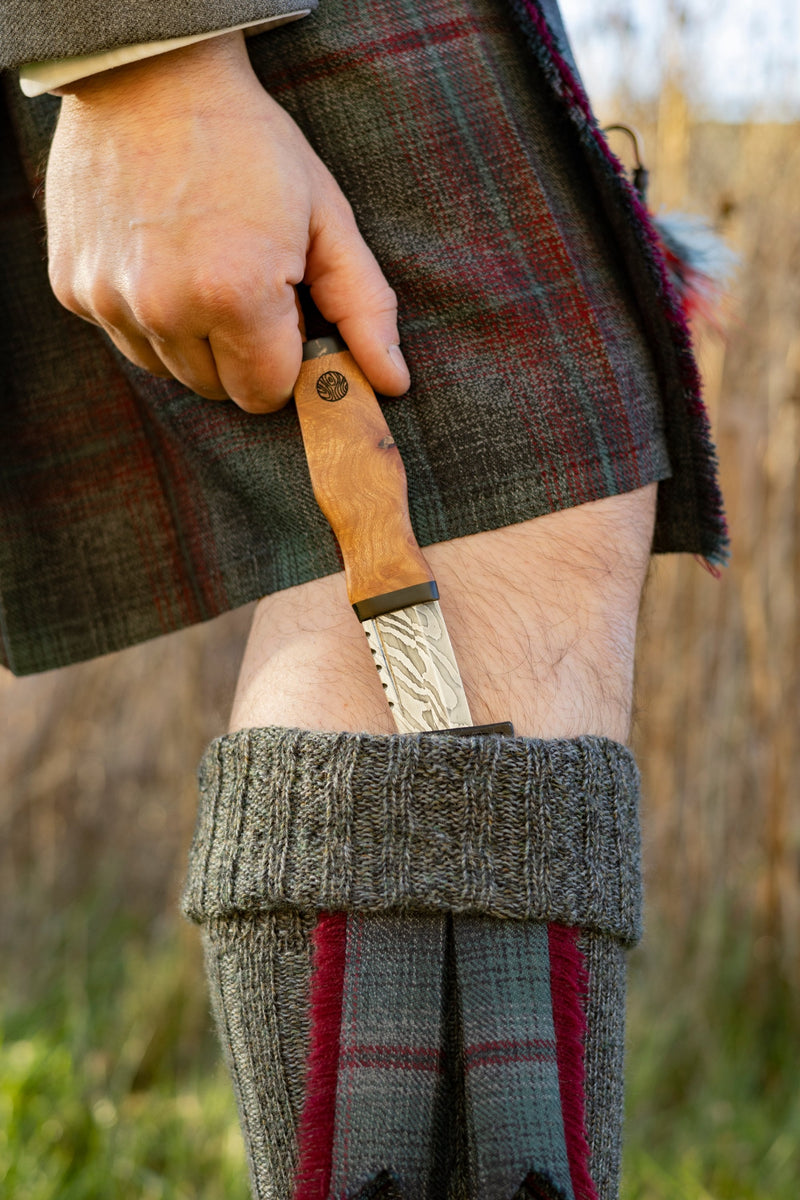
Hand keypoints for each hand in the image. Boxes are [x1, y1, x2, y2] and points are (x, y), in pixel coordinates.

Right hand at [45, 32, 409, 411]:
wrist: (150, 76)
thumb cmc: (251, 146)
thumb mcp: (325, 217)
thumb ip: (364, 307)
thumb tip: (391, 384)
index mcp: (235, 295)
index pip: (266, 394)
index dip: (284, 360)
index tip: (285, 314)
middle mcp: (164, 308)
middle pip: (218, 391)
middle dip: (242, 353)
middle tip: (246, 282)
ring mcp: (110, 300)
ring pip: (171, 372)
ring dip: (194, 340)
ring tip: (202, 266)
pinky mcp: (73, 289)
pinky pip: (127, 340)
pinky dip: (149, 316)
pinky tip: (161, 259)